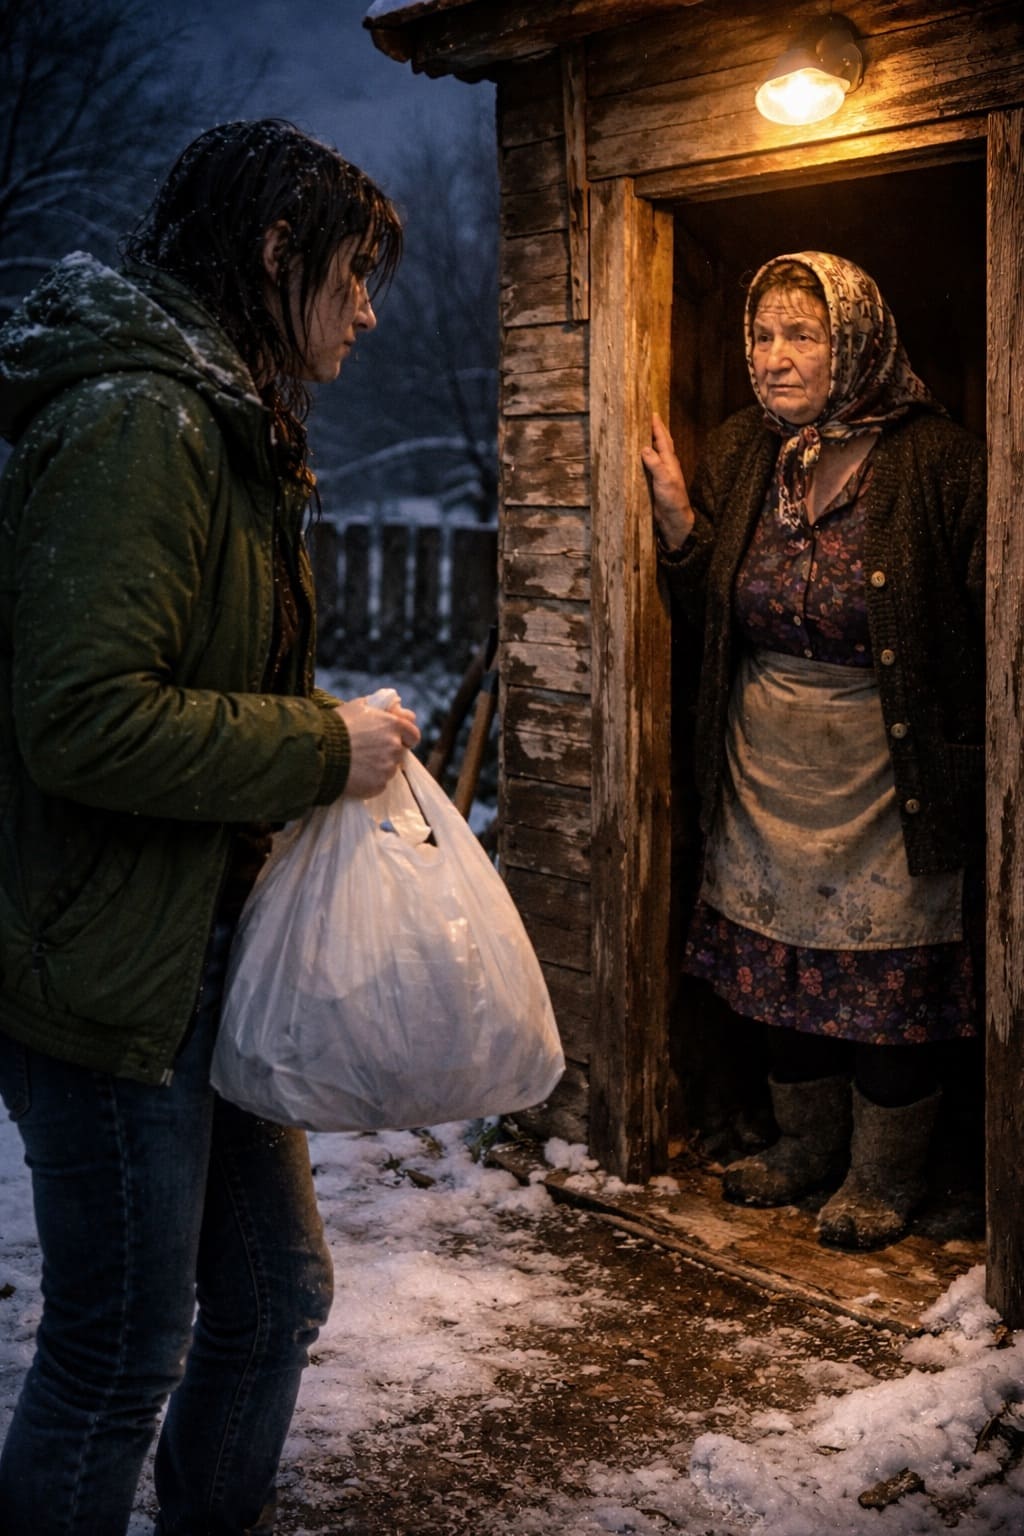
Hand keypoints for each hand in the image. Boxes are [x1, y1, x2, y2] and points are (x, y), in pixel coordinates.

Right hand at [335, 697, 420, 798]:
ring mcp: (388, 768)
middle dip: (388, 753)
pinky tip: (355, 776)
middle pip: (399, 754)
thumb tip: (388, 706)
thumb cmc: (336, 727)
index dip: (406, 738)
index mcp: (393, 725)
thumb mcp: (356, 707)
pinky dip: (370, 782)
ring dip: (378, 768)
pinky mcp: (379, 785)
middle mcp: (395, 746)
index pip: (414, 735)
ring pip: (388, 770)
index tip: (397, 741)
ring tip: (358, 764)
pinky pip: (378, 784)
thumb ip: (376, 707)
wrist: (320, 753)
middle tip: (369, 753)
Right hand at [641, 412, 694, 549]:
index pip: (663, 439)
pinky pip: (647, 465)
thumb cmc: (673, 500)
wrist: (675, 521)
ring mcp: (660, 474)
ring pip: (654, 452)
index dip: (657, 426)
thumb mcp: (665, 481)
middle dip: (654, 429)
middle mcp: (666, 464)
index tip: (651, 412)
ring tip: (640, 432)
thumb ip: (656, 464)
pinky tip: (637, 456)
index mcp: (670, 461)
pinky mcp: (654, 483)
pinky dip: (643, 457)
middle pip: (660, 442)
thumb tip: (645, 448)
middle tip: (646, 417)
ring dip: (648, 441)